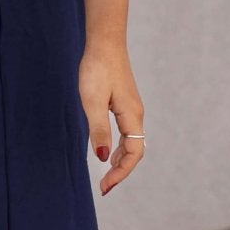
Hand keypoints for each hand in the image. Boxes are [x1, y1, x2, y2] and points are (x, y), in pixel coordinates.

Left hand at [79, 45, 145, 195]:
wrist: (104, 43)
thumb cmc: (97, 69)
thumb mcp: (92, 101)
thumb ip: (98, 129)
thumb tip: (103, 156)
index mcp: (132, 116)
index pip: (134, 153)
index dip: (121, 172)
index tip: (105, 186)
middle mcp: (136, 114)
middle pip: (135, 151)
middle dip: (121, 171)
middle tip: (104, 187)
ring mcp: (132, 109)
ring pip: (132, 142)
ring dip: (121, 160)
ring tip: (106, 175)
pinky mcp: (125, 103)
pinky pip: (127, 132)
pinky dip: (120, 147)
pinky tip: (108, 150)